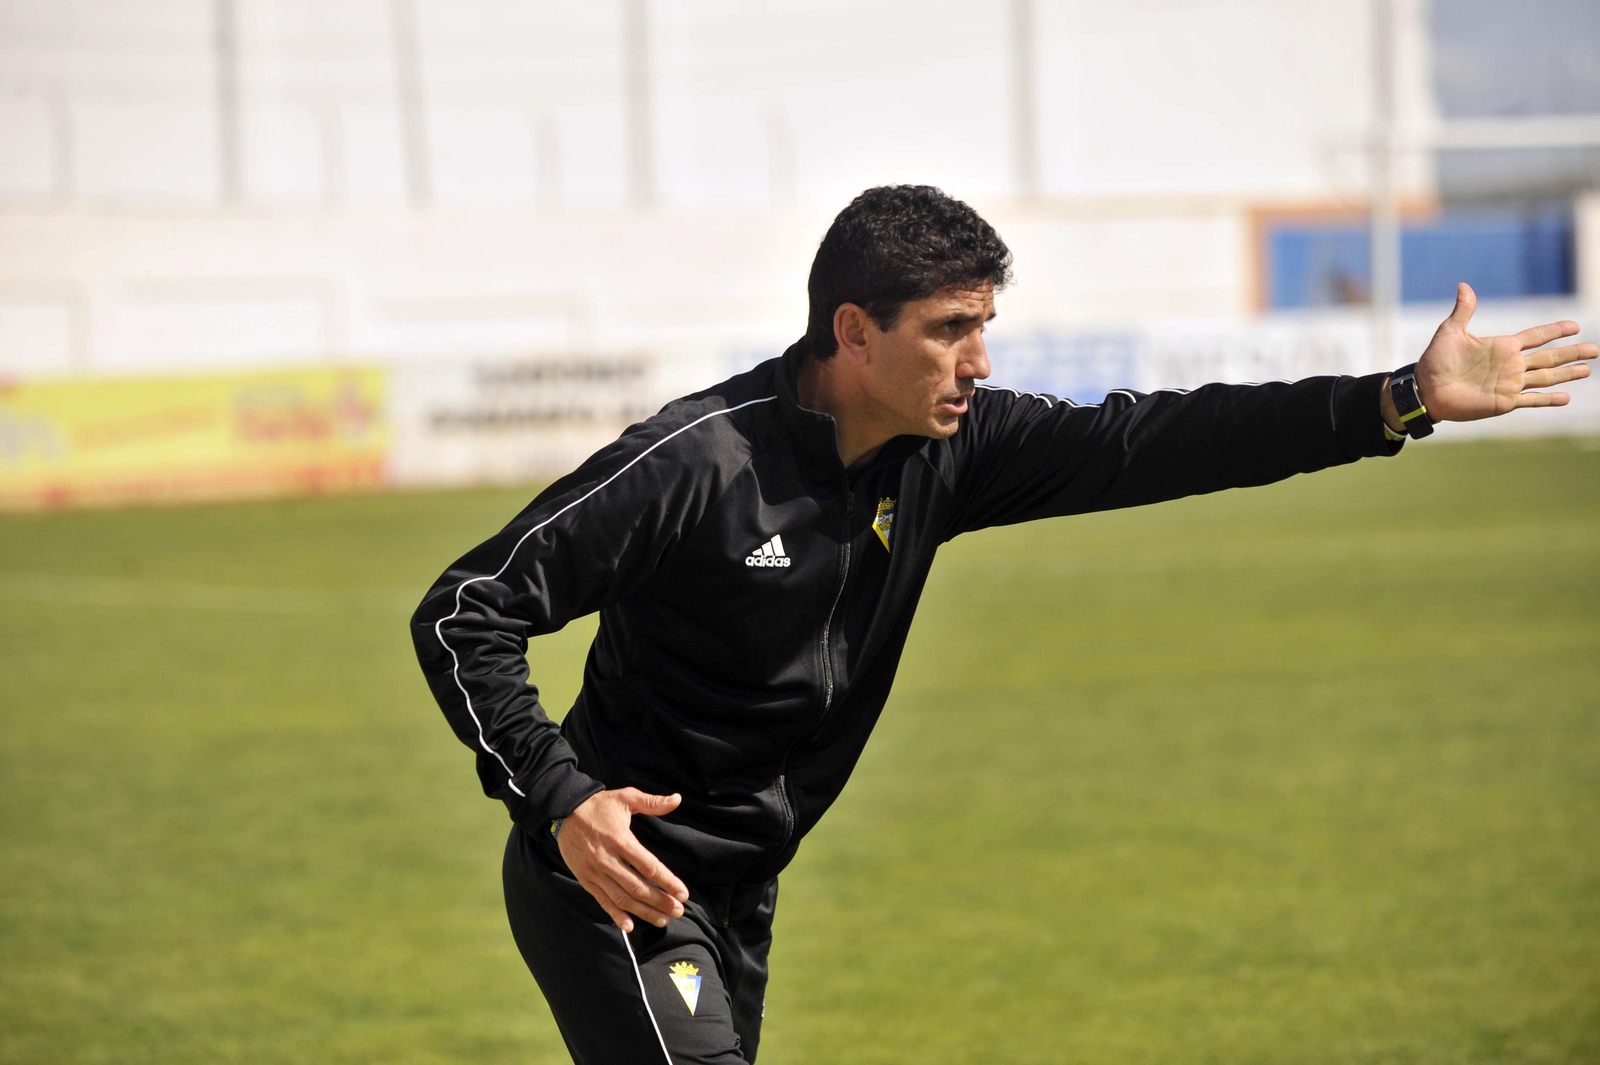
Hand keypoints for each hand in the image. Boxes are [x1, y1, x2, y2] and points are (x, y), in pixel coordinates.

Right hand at [557, 788, 689, 932]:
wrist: (563, 813)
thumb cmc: (599, 806)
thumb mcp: (625, 798)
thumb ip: (652, 802)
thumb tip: (677, 799)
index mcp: (620, 840)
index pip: (649, 866)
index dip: (668, 881)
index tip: (683, 893)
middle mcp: (607, 860)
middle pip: (638, 887)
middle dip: (660, 901)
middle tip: (679, 911)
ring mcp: (595, 873)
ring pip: (622, 898)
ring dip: (644, 912)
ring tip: (663, 920)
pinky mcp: (586, 880)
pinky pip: (603, 901)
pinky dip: (616, 915)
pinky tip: (629, 927)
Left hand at [1399, 282, 1594, 424]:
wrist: (1426, 389)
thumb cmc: (1436, 360)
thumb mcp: (1450, 332)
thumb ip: (1463, 310)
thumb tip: (1463, 285)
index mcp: (1502, 346)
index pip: (1536, 336)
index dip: (1554, 331)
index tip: (1574, 326)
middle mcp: (1511, 365)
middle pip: (1549, 357)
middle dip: (1571, 353)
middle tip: (1595, 350)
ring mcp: (1509, 384)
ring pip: (1546, 378)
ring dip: (1567, 374)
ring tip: (1587, 370)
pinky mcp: (1504, 402)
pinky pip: (1531, 400)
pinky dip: (1548, 400)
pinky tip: (1565, 398)